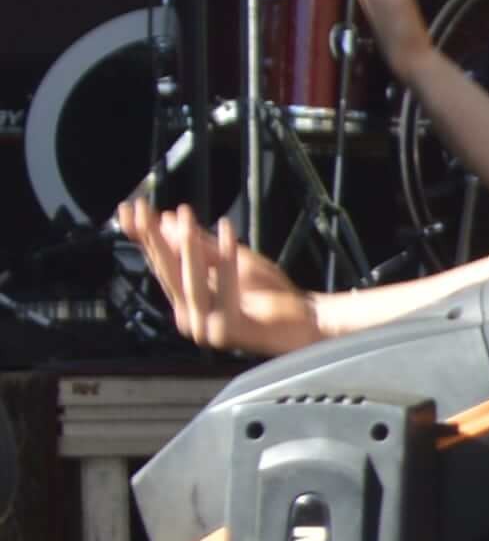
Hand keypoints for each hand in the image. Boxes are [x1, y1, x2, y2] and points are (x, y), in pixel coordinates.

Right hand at [110, 196, 321, 354]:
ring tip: (183, 218)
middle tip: (146, 211)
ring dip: (188, 247)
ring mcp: (207, 326)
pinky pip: (225, 290)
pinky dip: (225, 261)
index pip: (159, 265)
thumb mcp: (231, 260)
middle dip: (155, 239)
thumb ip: (199, 245)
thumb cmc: (270, 293)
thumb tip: (166, 220)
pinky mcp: (229, 330)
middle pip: (167, 274)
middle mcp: (190, 316)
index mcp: (186, 300)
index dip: (144, 237)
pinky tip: (228, 233)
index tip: (131, 210)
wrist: (306, 320)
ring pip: (191, 283)